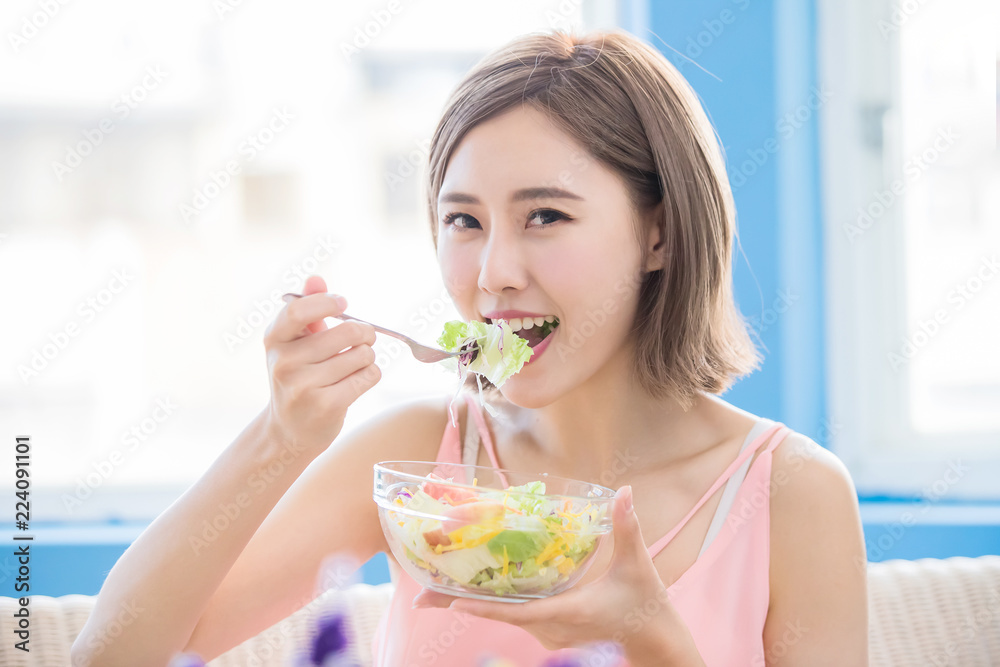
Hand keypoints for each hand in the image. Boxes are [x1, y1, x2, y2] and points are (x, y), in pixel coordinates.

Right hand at [262, 275, 381, 458]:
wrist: (290, 429)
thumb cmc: (298, 375)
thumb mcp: (295, 341)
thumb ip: (306, 307)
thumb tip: (316, 278)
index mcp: (274, 339)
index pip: (298, 311)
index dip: (326, 303)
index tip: (343, 303)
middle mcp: (284, 363)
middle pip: (346, 332)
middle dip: (365, 332)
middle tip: (365, 337)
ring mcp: (303, 386)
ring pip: (362, 355)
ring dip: (368, 356)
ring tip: (356, 363)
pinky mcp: (326, 405)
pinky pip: (368, 376)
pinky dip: (371, 375)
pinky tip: (357, 380)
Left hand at [412, 485, 689, 660]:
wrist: (655, 643)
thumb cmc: (647, 606)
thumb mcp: (638, 566)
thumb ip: (628, 528)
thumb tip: (625, 492)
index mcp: (569, 611)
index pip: (518, 612)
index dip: (484, 608)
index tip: (451, 601)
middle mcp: (552, 627)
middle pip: (499, 616)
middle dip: (459, 603)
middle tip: (421, 593)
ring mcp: (550, 633)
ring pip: (504, 618)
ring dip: (472, 604)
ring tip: (435, 589)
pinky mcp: (552, 631)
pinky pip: (515, 617)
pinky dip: (492, 606)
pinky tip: (474, 591)